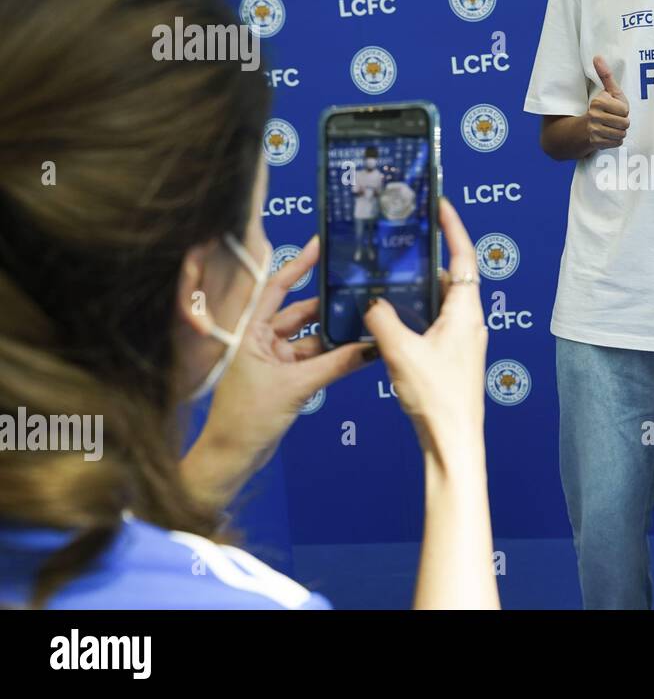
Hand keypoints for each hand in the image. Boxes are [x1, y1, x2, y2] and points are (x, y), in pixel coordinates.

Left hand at [182, 236, 373, 507]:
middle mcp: (261, 340)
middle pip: (300, 313)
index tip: (321, 246)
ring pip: (311, 339)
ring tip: (364, 325)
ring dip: (335, 336)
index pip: (277, 289)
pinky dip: (334, 357)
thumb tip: (371, 348)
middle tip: (358, 291)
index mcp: (250, 332)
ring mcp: (273, 360)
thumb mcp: (295, 387)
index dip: (300, 265)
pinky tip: (356, 352)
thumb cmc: (246, 419)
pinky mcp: (285, 378)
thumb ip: (336, 365)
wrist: (233, 458)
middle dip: (329, 306)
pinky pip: (315, 360)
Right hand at [364, 198, 488, 470]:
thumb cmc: (437, 397)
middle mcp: (469, 322)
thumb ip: (381, 320)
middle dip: (428, 258)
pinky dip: (415, 315)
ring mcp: (462, 341)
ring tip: (390, 278)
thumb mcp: (400, 351)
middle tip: (404, 241)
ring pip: (439, 303)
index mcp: (465, 312)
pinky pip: (433, 324)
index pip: (463, 257)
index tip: (441, 206)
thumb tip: (371, 303)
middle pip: (450, 278)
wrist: (452, 441)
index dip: (453, 228)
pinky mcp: (451, 358)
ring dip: (418, 290)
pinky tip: (390, 321)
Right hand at [586, 55, 629, 150]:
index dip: (623, 111)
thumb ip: (605, 75)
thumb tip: (597, 56)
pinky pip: (616, 143)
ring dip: (619, 132)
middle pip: (625, 123)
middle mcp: (595, 115)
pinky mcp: (595, 142)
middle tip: (613, 120)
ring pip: (621, 134)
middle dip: (622, 123)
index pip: (625, 110)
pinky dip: (614, 141)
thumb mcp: (607, 92)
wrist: (581, 130)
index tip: (614, 109)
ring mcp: (594, 130)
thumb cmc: (601, 108)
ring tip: (611, 127)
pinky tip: (607, 135)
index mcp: (599, 101)